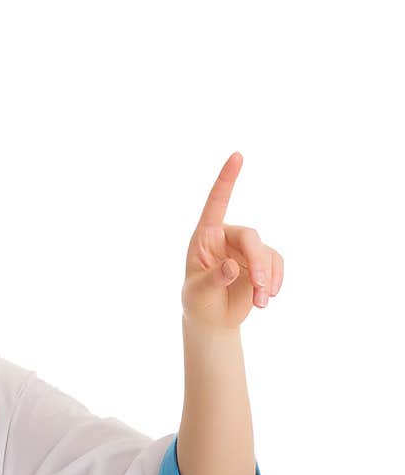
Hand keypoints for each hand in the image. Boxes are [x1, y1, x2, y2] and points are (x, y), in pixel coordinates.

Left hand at [180, 152, 283, 330]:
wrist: (212, 319)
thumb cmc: (198, 301)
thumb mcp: (198, 292)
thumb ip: (214, 278)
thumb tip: (233, 266)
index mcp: (205, 236)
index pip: (216, 203)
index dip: (227, 180)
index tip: (237, 156)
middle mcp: (226, 237)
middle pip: (250, 237)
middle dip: (258, 262)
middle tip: (260, 286)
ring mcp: (246, 249)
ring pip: (267, 253)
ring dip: (268, 278)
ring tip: (261, 302)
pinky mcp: (261, 262)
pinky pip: (276, 264)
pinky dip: (275, 281)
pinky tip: (266, 299)